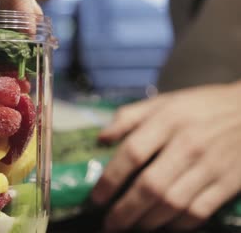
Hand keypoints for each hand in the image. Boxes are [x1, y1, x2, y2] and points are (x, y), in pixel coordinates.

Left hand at [92, 81, 240, 231]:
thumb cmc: (201, 106)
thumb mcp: (163, 102)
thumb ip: (128, 116)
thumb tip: (100, 139)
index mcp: (168, 120)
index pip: (132, 153)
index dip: (110, 180)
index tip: (95, 199)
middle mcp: (188, 144)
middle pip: (150, 186)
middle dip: (124, 212)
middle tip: (109, 225)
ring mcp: (211, 166)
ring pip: (172, 204)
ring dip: (147, 222)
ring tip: (130, 228)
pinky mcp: (230, 183)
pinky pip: (198, 212)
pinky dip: (177, 225)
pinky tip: (162, 226)